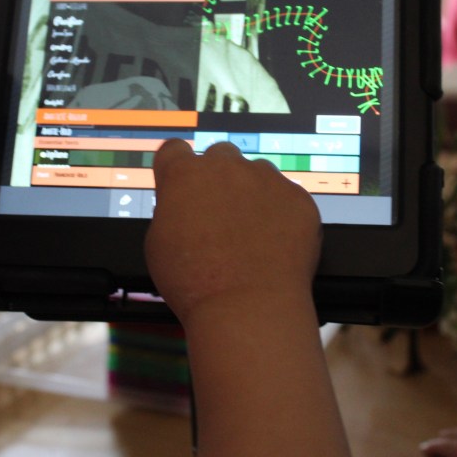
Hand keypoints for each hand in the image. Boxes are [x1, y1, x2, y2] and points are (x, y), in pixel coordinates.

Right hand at [144, 139, 321, 325]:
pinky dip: (281, 214)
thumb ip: (172, 209)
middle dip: (218, 178)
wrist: (247, 306)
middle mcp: (226, 167)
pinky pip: (287, 196)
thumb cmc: (195, 283)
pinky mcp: (297, 197)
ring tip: (251, 233)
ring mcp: (266, 179)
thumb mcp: (158, 243)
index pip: (174, 150)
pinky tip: (275, 244)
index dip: (176, 167)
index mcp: (185, 175)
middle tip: (219, 214)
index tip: (182, 185)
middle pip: (220, 156)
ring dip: (252, 193)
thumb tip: (182, 206)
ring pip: (257, 174)